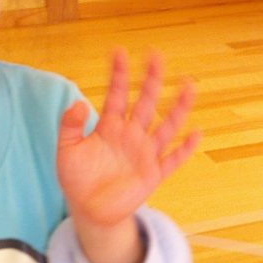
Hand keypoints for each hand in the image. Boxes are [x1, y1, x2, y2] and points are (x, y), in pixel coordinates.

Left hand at [57, 50, 198, 233]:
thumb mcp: (66, 151)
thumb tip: (78, 102)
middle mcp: (131, 135)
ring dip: (177, 107)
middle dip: (151, 79)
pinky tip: (196, 134)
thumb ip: (69, 126)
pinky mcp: (153, 174)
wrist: (89, 211)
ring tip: (188, 86)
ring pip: (165, 126)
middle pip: (145, 102)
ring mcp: (144, 153)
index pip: (116, 94)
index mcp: (109, 126)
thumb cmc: (77, 179)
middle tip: (156, 55)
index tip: (119, 51)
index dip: (118, 74)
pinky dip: (185, 148)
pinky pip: (173, 159)